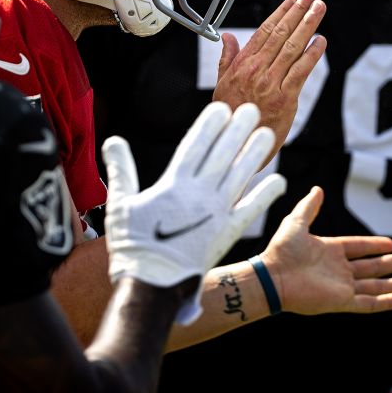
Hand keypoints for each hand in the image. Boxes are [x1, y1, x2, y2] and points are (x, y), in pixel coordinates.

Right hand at [104, 102, 286, 322]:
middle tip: (253, 110)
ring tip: (268, 134)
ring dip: (255, 154)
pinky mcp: (228, 234)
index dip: (210, 125)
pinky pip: (251, 210)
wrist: (152, 285)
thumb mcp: (120, 203)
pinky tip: (279, 181)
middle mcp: (199, 194)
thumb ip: (121, 170)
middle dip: (237, 131)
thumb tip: (112, 140)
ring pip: (240, 176)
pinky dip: (265, 195)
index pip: (196, 146)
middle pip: (223, 155)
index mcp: (173, 184)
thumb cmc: (133, 244)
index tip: (222, 108)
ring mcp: (216, 214)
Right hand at [212, 0, 326, 159]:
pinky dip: (312, 55)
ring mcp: (271, 83)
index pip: (265, 30)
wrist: (234, 146)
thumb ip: (227, 59)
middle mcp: (256, 70)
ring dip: (308, 25)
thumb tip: (228, 37)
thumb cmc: (229, 116)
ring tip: (319, 7)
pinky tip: (321, 41)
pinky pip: (301, 72)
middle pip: (281, 33)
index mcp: (242, 64)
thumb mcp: (221, 85)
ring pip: (292, 47)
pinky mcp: (285, 99)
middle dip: (299, 10)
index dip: (282, 11)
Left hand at [260, 187, 391, 314]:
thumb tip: (318, 189)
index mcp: (329, 251)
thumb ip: (309, 207)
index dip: (375, 246)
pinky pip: (370, 303)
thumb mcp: (296, 222)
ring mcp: (341, 287)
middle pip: (373, 267)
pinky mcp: (342, 302)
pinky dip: (388, 301)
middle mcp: (338, 270)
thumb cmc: (280, 251)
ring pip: (376, 286)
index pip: (358, 248)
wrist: (272, 277)